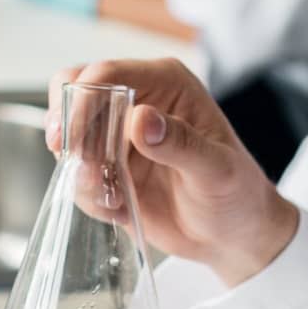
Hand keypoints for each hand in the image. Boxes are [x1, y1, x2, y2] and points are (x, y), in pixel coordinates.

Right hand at [48, 59, 299, 285]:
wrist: (234, 234)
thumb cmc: (238, 194)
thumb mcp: (217, 170)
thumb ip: (181, 144)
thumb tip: (141, 119)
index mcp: (167, 84)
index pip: (106, 74)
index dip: (82, 102)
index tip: (73, 141)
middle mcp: (138, 100)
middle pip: (74, 93)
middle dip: (69, 132)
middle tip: (83, 169)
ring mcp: (120, 134)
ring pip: (70, 137)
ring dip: (80, 171)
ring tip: (114, 200)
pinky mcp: (110, 166)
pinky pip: (78, 174)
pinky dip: (90, 195)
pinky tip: (122, 210)